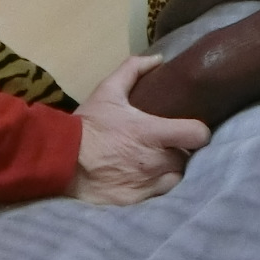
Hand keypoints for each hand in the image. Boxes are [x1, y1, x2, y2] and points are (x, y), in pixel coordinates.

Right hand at [65, 55, 210, 204]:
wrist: (61, 159)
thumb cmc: (88, 124)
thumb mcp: (108, 91)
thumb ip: (133, 69)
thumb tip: (158, 59)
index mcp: (153, 133)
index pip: (197, 135)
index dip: (199, 132)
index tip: (192, 130)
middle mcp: (155, 160)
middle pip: (187, 157)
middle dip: (179, 150)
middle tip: (166, 144)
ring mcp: (147, 183)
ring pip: (175, 177)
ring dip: (169, 169)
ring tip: (157, 162)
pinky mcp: (137, 200)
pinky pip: (159, 194)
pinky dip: (156, 186)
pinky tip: (144, 177)